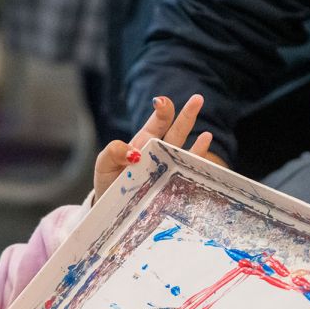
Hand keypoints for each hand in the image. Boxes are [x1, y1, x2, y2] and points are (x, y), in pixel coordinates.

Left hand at [93, 94, 214, 197]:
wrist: (111, 210)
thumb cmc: (109, 184)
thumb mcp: (104, 166)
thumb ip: (112, 153)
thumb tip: (132, 151)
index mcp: (143, 142)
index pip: (156, 123)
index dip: (161, 110)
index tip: (161, 101)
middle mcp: (159, 152)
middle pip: (175, 130)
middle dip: (186, 115)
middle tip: (197, 98)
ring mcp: (168, 167)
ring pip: (183, 146)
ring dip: (194, 134)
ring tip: (205, 119)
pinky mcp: (172, 183)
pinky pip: (187, 168)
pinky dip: (197, 154)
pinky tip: (205, 140)